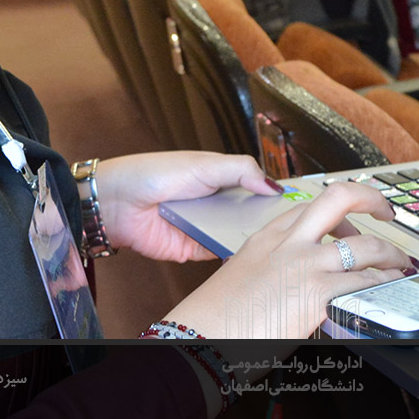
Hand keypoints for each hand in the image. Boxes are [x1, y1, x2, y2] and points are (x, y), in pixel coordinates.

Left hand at [93, 151, 279, 262]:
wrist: (118, 202)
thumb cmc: (155, 174)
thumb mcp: (205, 164)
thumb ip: (241, 171)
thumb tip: (273, 185)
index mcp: (220, 178)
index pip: (255, 186)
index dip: (275, 193)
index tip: (299, 201)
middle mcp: (216, 203)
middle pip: (251, 214)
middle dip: (268, 219)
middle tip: (295, 226)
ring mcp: (206, 227)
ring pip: (238, 235)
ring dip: (252, 237)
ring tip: (279, 242)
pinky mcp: (195, 249)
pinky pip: (219, 252)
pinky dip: (232, 253)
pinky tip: (251, 254)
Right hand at [162, 181, 417, 338]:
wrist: (200, 338)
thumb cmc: (215, 320)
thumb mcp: (244, 280)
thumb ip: (273, 273)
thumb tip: (293, 288)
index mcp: (266, 237)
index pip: (309, 207)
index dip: (338, 211)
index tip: (351, 220)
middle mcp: (288, 242)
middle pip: (338, 198)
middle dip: (371, 199)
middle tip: (387, 210)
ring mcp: (304, 264)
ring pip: (364, 244)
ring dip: (390, 252)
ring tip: (401, 262)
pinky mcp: (316, 292)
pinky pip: (364, 282)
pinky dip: (384, 283)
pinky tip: (391, 287)